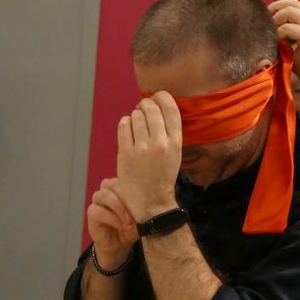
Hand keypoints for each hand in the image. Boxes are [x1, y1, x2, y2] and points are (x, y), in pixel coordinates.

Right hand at [87, 178, 138, 268]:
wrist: (120, 245)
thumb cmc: (133, 227)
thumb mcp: (142, 216)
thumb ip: (145, 206)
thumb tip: (154, 203)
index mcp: (120, 187)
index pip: (124, 177)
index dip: (133, 186)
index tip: (146, 198)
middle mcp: (107, 191)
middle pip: (111, 183)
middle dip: (125, 196)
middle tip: (137, 210)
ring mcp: (98, 201)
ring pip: (103, 195)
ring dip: (118, 207)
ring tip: (129, 221)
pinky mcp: (92, 214)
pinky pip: (98, 211)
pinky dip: (112, 218)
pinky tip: (122, 226)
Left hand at [116, 92, 181, 222]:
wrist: (152, 202)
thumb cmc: (163, 176)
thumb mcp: (175, 154)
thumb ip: (168, 132)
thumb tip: (155, 107)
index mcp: (176, 142)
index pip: (170, 107)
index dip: (162, 97)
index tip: (157, 98)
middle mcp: (160, 143)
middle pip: (150, 108)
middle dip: (145, 105)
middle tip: (143, 110)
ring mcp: (141, 148)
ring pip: (135, 115)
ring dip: (135, 116)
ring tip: (137, 128)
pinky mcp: (125, 153)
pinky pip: (123, 125)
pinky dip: (125, 124)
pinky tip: (129, 131)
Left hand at [268, 0, 299, 92]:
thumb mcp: (297, 53)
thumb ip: (285, 44)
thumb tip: (270, 43)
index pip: (294, 5)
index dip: (279, 8)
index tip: (269, 19)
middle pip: (291, 2)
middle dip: (274, 7)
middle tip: (264, 20)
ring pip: (289, 10)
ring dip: (276, 19)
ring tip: (270, 32)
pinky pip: (288, 28)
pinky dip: (279, 33)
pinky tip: (277, 43)